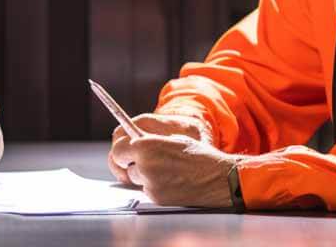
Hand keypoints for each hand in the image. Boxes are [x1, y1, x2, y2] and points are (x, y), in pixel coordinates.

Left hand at [113, 134, 238, 207]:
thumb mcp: (171, 138)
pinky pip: (147, 190)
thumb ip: (148, 141)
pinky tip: (170, 181)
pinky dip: (154, 187)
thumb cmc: (197, 155)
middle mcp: (144, 164)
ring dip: (143, 176)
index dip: (122, 150)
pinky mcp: (156, 198)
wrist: (218, 177)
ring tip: (165, 170)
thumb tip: (132, 142)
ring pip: (136, 178)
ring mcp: (150, 183)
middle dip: (130, 163)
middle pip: (123, 166)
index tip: (125, 151)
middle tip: (141, 161)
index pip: (118, 149)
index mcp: (146, 145)